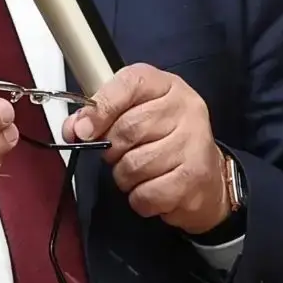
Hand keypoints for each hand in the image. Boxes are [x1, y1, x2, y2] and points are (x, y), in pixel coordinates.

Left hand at [62, 64, 229, 233]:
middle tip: (120, 155)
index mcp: (166, 86)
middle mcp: (185, 109)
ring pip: (133, 166)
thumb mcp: (133, 115)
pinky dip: (140, 198)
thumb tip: (74, 129)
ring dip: (125, 178)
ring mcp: (194, 143)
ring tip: (141, 173)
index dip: (100, 108)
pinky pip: (146, 193)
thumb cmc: (164, 142)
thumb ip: (100, 117)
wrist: (208, 178)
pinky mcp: (194, 177)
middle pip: (127, 129)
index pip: (129, 83)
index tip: (82, 131)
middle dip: (112, 151)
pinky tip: (153, 190)